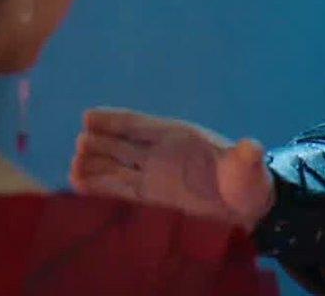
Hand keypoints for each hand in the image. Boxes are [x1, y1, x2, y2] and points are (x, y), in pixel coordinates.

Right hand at [69, 107, 275, 228]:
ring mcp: (153, 175)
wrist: (247, 207)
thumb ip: (244, 157)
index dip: (114, 120)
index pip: (139, 124)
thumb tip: (252, 147)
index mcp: (178, 136)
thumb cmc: (247, 181)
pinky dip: (100, 187)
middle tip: (80, 144)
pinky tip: (79, 185)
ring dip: (95, 167)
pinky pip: (120, 190)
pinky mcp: (151, 197)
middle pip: (122, 145)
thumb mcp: (247, 168)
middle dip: (100, 144)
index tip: (89, 117)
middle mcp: (160, 153)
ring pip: (116, 168)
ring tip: (72, 168)